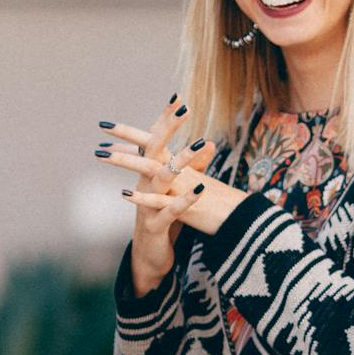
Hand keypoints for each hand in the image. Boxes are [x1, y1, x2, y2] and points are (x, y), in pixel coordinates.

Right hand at [96, 95, 216, 293]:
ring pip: (161, 178)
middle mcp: (143, 185)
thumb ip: (193, 168)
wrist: (149, 256)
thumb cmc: (164, 218)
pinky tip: (199, 188)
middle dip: (168, 128)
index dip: (165, 120)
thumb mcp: (178, 191)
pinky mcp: (154, 226)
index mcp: (148, 175)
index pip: (155, 141)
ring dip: (181, 161)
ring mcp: (145, 205)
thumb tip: (210, 144)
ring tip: (199, 145)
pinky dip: (185, 199)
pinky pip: (169, 210)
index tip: (178, 98)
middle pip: (153, 151)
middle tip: (183, 109)